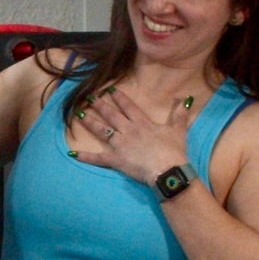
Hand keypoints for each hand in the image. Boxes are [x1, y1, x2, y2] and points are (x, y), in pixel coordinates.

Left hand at [69, 86, 192, 185]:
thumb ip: (179, 114)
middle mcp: (128, 131)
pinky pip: (98, 158)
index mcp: (142, 123)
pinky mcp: (116, 160)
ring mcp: (120, 145)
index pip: (128, 107)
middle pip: (111, 115)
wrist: (167, 169)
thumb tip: (185, 99)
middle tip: (89, 97)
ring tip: (78, 114)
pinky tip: (73, 154)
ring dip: (90, 122)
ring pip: (102, 131)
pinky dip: (86, 156)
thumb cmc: (173, 150)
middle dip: (99, 105)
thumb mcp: (178, 130)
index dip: (119, 98)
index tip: (109, 90)